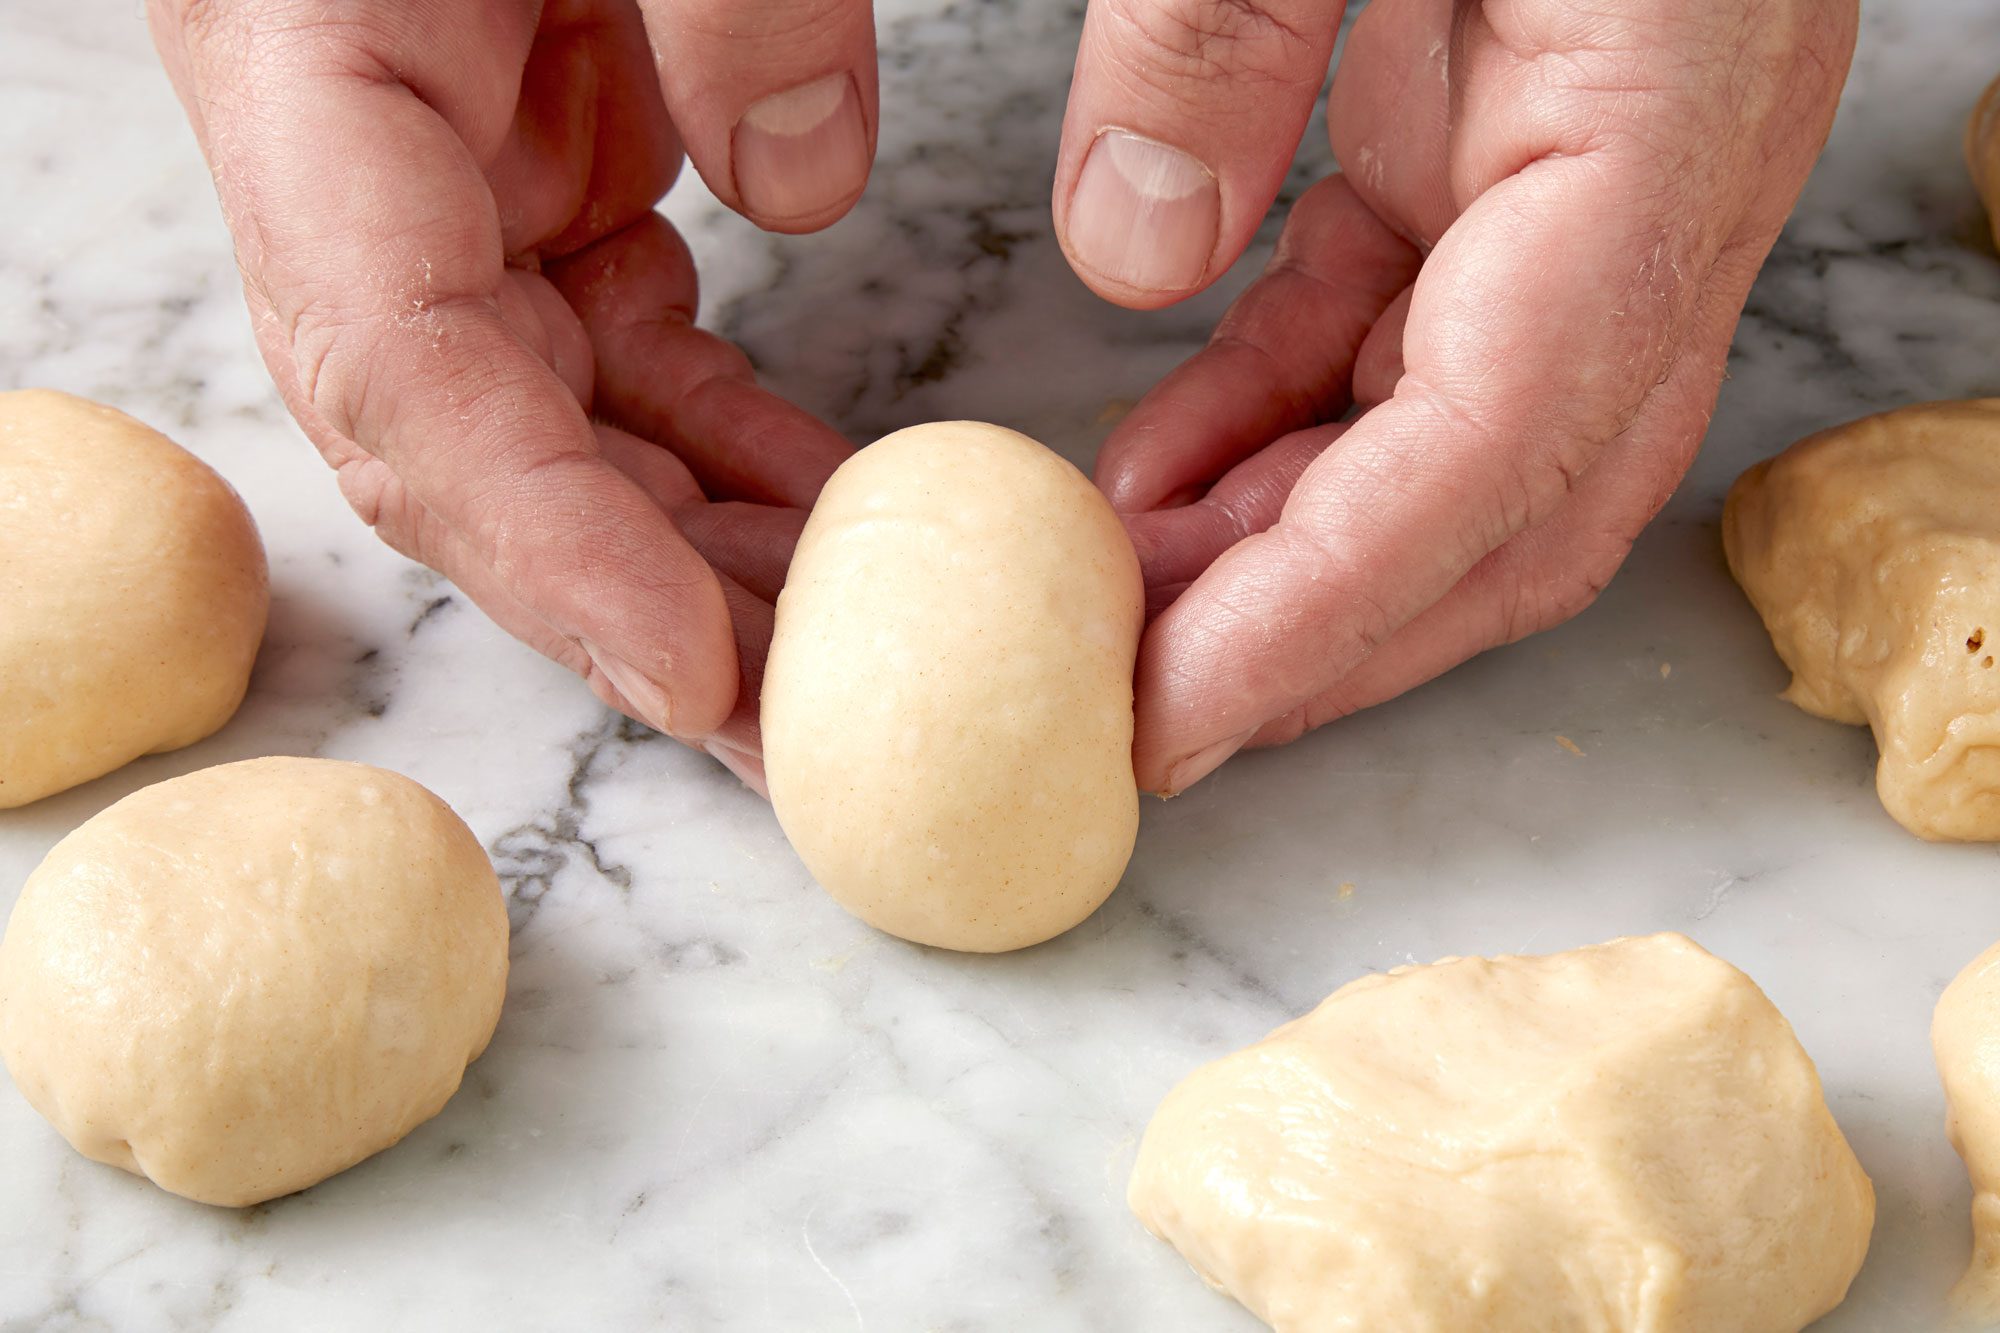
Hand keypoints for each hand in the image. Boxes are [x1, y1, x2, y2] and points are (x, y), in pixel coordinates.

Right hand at [149, 0, 880, 792]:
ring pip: (554, 427)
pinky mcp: (549, 176)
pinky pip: (626, 357)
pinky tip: (823, 525)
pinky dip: (722, 454)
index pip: (403, 368)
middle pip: (474, 448)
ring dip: (689, 554)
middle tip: (797, 741)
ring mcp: (455, 179)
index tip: (695, 673)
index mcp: (309, 70)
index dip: (546, 546)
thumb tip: (798, 183)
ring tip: (832, 666)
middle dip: (631, 605)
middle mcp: (362, 158)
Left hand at [1053, 0, 1857, 792]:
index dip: (1329, 610)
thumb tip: (1129, 243)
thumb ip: (1227, 22)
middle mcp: (1647, 189)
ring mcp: (1572, 182)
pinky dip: (1267, 412)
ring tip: (1121, 597)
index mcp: (1663, 120)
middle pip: (1507, 507)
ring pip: (1442, 444)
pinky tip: (1157, 467)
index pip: (1501, 445)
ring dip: (1277, 540)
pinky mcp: (1486, 149)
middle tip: (1141, 707)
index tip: (1174, 714)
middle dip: (1322, 636)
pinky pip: (1381, 327)